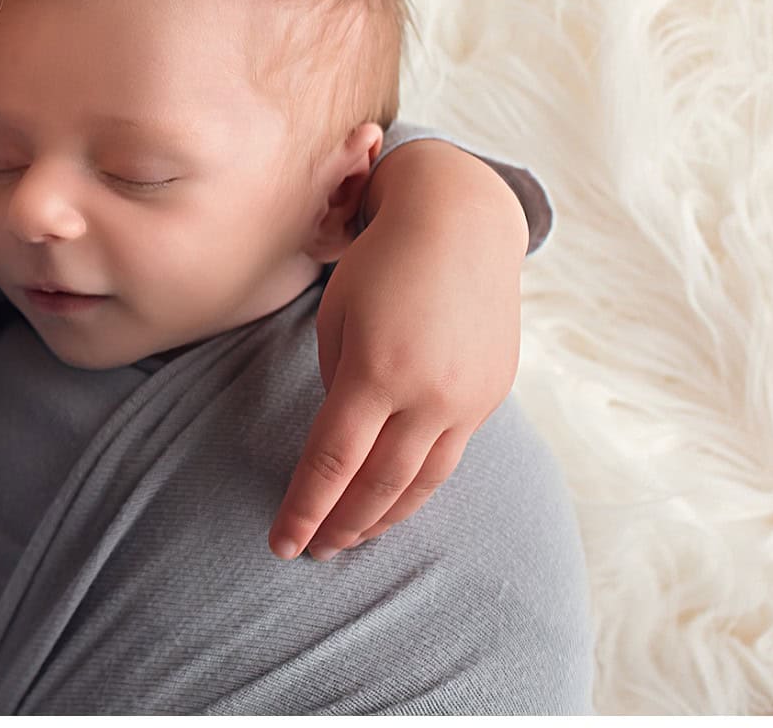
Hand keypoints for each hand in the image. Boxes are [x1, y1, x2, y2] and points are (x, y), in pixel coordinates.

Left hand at [268, 139, 527, 560]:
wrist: (459, 221)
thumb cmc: (378, 262)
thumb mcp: (337, 318)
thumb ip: (339, 385)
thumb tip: (344, 439)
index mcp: (376, 372)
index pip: (332, 462)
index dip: (304, 509)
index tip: (281, 543)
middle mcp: (428, 394)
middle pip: (378, 485)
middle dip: (341, 526)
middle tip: (313, 552)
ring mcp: (467, 399)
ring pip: (422, 483)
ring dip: (383, 518)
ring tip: (351, 538)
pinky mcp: (491, 394)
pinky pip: (451, 457)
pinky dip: (419, 487)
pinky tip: (395, 499)